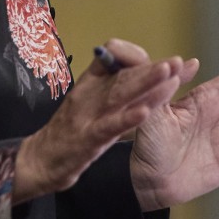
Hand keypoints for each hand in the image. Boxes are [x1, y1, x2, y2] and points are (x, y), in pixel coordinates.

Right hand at [13, 39, 183, 202]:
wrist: (39, 161)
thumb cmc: (71, 131)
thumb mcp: (94, 103)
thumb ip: (121, 88)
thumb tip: (154, 75)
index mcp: (92, 82)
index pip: (115, 57)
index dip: (140, 57)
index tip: (169, 65)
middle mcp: (90, 93)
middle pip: (125, 75)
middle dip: (152, 68)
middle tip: (178, 63)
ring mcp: (87, 115)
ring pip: (120, 94)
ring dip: (145, 83)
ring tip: (168, 74)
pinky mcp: (85, 139)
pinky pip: (108, 126)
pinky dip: (126, 118)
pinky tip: (145, 112)